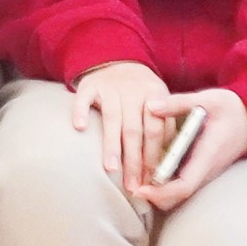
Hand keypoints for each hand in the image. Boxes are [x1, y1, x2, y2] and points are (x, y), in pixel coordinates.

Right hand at [68, 61, 173, 202]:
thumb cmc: (140, 92)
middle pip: (134, 130)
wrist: (117, 60)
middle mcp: (133, 91)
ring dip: (111, 145)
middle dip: (133, 160)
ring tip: (111, 169)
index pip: (155, 130)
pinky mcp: (90, 85)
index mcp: (155, 95)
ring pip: (112, 119)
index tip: (150, 180)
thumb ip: (163, 127)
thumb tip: (167, 164)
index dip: (153, 156)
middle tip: (132, 185)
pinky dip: (80, 112)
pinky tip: (80, 128)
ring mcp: (110, 87)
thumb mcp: (159, 102)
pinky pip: (83, 98)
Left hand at [132, 85, 246, 211]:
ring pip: (179, 194)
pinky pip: (181, 184)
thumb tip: (151, 106)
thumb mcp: (207, 98)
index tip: (141, 189)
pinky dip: (164, 184)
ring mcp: (204, 172)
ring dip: (158, 192)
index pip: (184, 185)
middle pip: (178, 197)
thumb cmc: (231, 108)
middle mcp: (206, 170)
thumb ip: (178, 103)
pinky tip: (148, 171)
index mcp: (207, 155)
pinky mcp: (201, 169)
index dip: (161, 192)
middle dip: (155, 197)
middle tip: (131, 187)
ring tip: (135, 181)